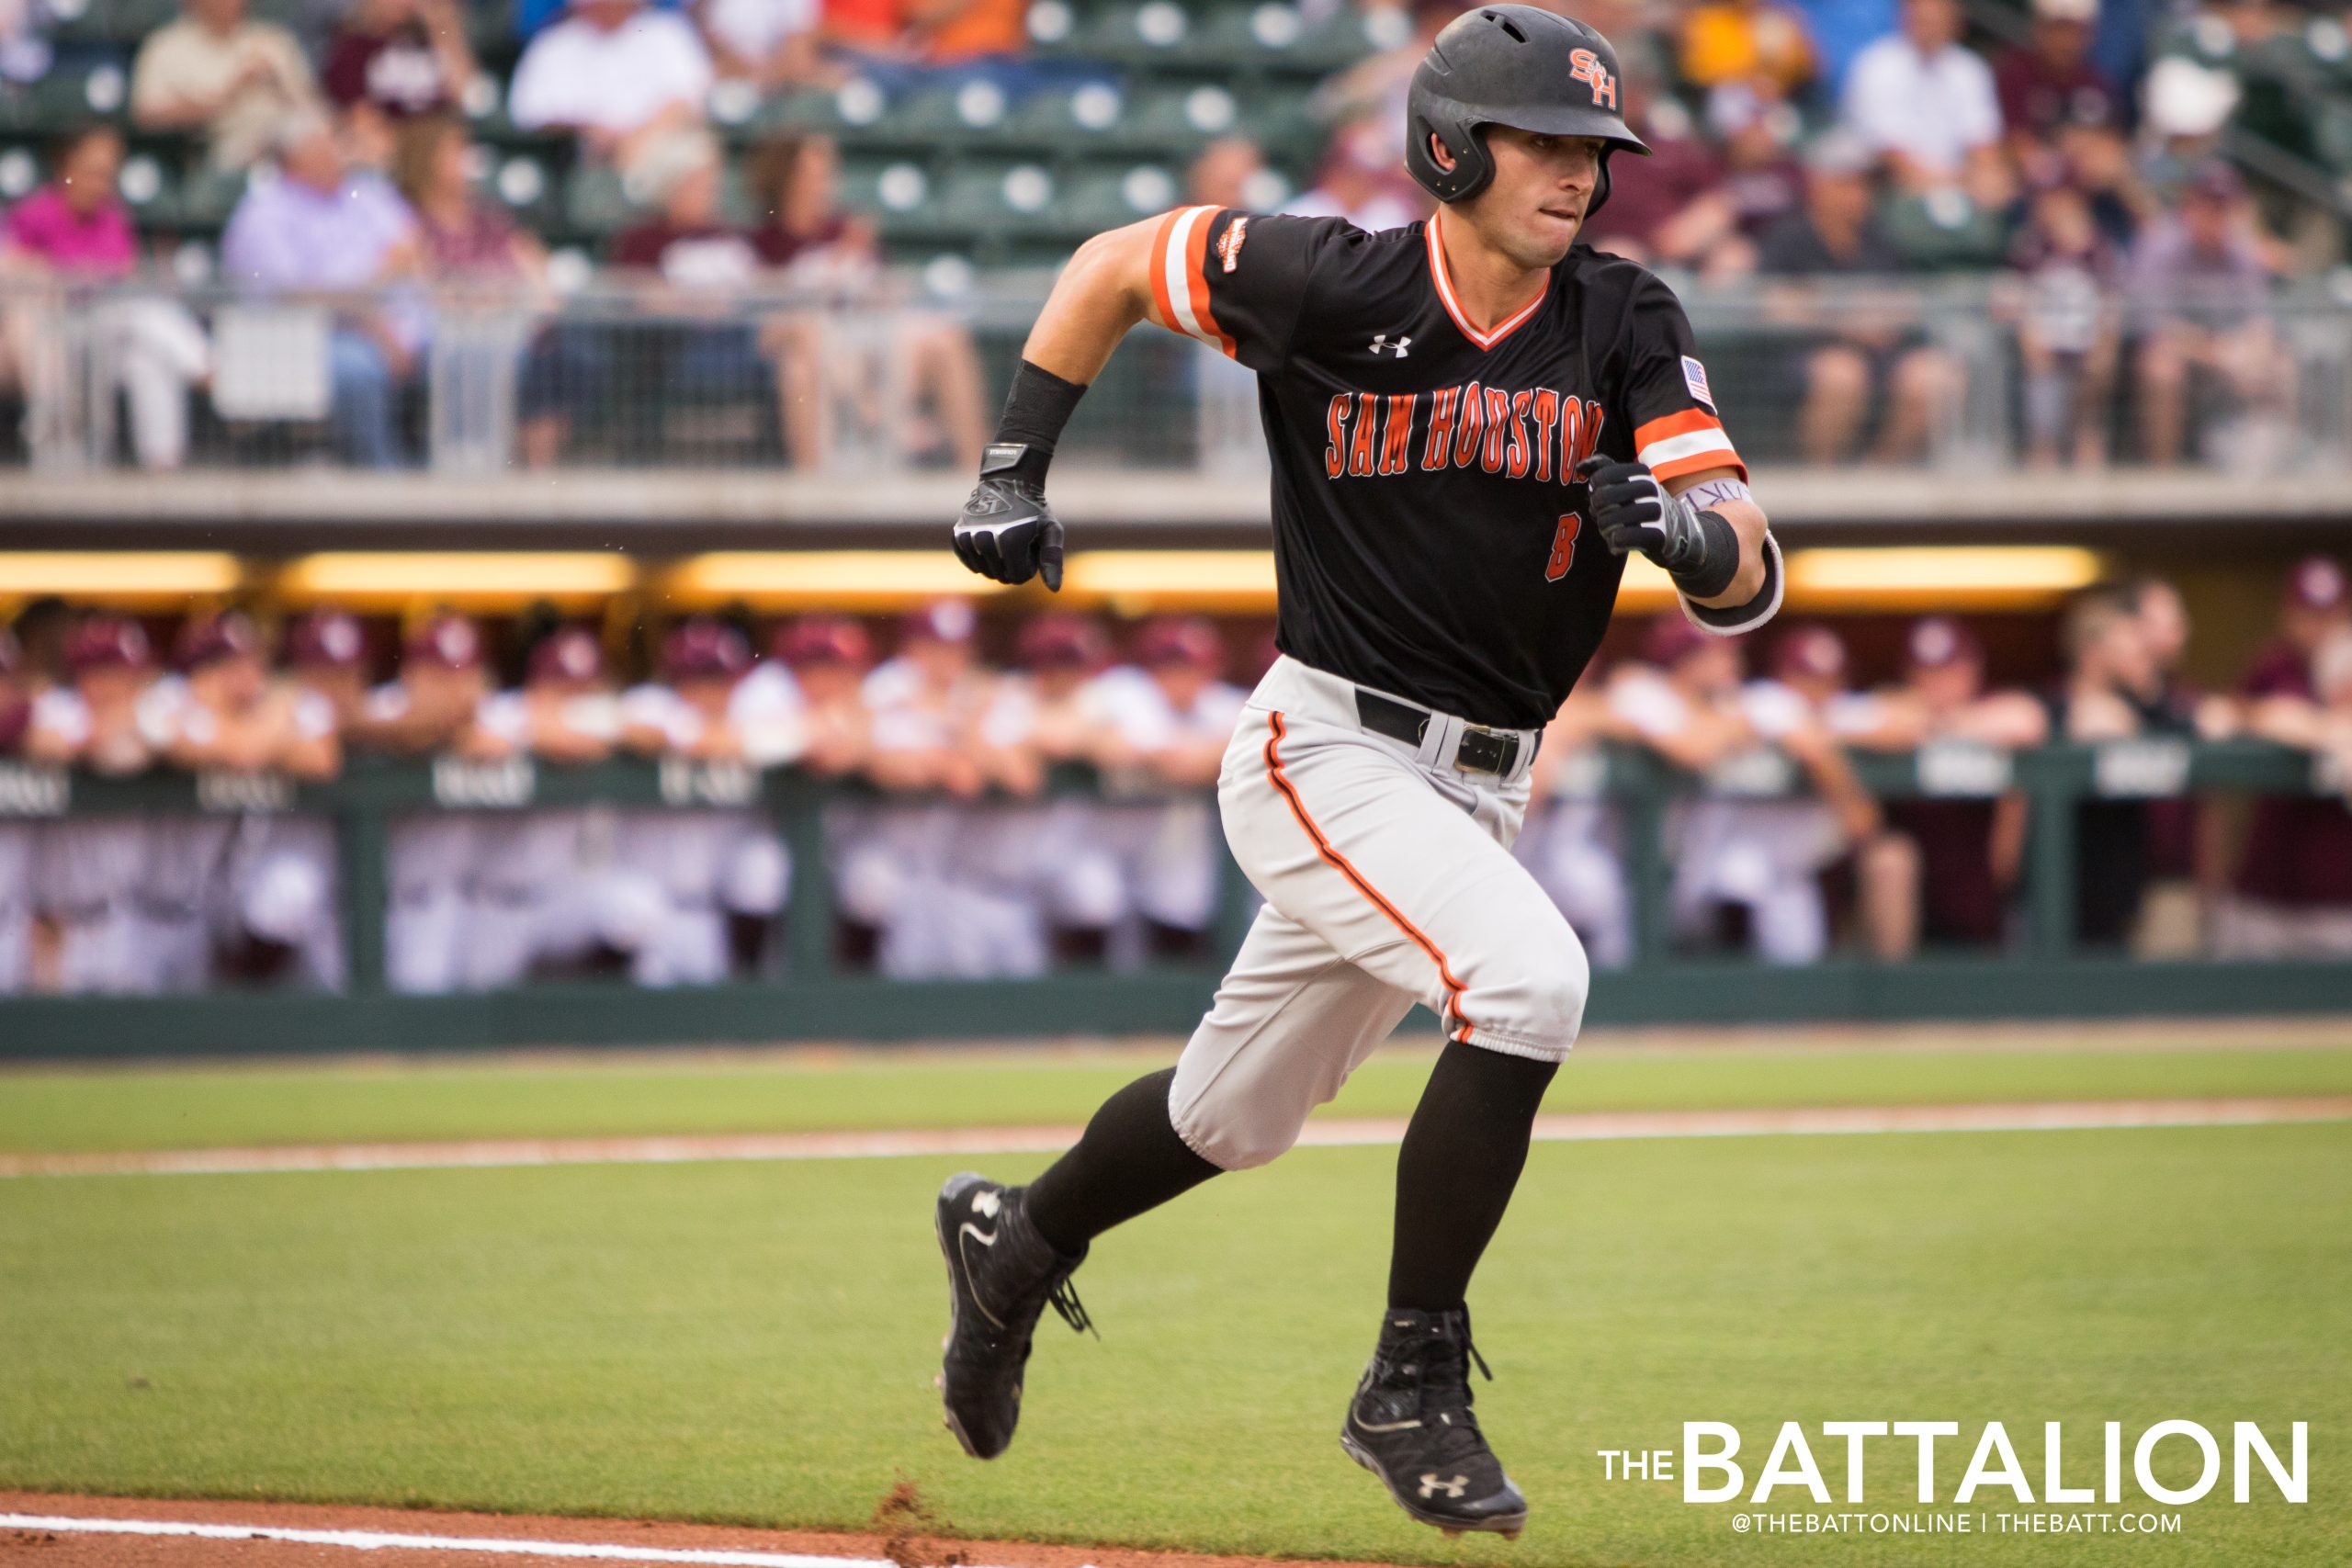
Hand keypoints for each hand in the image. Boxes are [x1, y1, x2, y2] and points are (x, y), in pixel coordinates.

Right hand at [953, 442, 1063, 589]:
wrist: (1007, 484)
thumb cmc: (1034, 511)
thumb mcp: (1050, 531)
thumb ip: (1052, 560)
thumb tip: (1054, 589)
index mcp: (1009, 541)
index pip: (1017, 578)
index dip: (1028, 567)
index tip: (1031, 548)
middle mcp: (985, 539)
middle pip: (1000, 576)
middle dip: (1012, 565)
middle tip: (1017, 542)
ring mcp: (968, 536)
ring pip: (983, 571)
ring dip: (996, 562)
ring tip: (1003, 539)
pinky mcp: (958, 534)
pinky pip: (968, 562)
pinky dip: (979, 558)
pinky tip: (989, 544)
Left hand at [1575, 455, 1710, 574]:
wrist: (1677, 531)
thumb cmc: (1642, 504)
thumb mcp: (1627, 482)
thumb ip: (1604, 469)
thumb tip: (1580, 466)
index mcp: (1640, 473)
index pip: (1602, 475)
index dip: (1595, 489)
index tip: (1601, 496)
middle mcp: (1650, 488)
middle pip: (1603, 497)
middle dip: (1597, 510)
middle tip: (1602, 517)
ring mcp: (1656, 511)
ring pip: (1612, 519)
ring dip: (1605, 528)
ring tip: (1610, 531)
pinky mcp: (1658, 536)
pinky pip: (1627, 537)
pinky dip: (1616, 541)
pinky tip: (1616, 542)